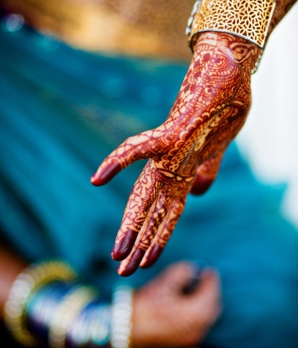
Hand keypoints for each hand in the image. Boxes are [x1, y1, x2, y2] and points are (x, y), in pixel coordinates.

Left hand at [91, 32, 258, 275]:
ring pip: (146, 193)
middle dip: (138, 242)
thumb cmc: (223, 111)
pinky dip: (119, 161)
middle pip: (151, 209)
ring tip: (120, 256)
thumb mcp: (216, 152)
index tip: (143, 260)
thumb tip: (199, 195)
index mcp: (182, 174)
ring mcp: (171, 152)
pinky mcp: (172, 131)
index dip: (154, 237)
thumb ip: (205, 173)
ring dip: (134, 226)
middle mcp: (172, 167)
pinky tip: (98, 179)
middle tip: (122, 271)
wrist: (228, 76)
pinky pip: (141, 148)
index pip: (165, 213)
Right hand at [131, 262, 220, 347]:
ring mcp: (192, 338)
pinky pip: (198, 324)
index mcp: (197, 313)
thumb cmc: (145, 307)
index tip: (208, 268)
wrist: (127, 333)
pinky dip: (198, 311)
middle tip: (204, 276)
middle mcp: (199, 328)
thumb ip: (182, 272)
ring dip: (205, 301)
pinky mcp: (183, 342)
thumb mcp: (164, 284)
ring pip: (206, 317)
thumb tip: (193, 268)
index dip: (211, 279)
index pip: (211, 292)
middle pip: (213, 306)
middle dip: (211, 290)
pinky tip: (186, 302)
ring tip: (196, 287)